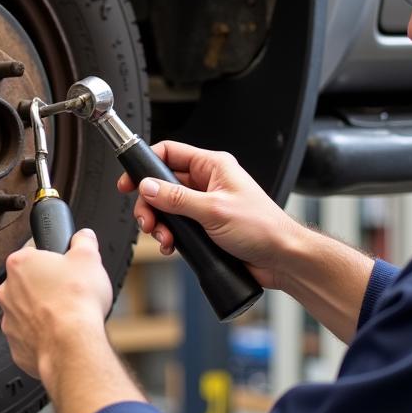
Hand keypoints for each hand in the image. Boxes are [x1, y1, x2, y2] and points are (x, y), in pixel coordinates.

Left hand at [0, 228, 112, 382]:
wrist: (73, 346)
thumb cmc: (77, 302)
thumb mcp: (89, 258)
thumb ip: (84, 241)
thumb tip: (84, 236)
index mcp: (20, 264)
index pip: (33, 252)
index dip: (52, 259)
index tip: (64, 267)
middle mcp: (7, 291)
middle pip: (28, 283)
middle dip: (46, 287)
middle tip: (69, 292)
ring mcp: (9, 320)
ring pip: (26, 311)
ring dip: (42, 312)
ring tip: (67, 316)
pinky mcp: (16, 346)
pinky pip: (29, 337)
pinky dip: (42, 337)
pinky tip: (60, 335)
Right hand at [117, 140, 293, 289]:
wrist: (282, 259)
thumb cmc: (263, 228)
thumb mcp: (214, 210)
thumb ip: (177, 198)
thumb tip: (148, 186)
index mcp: (213, 166)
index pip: (170, 153)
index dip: (145, 165)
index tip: (129, 181)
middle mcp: (207, 182)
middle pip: (162, 184)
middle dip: (150, 204)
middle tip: (147, 220)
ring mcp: (205, 204)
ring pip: (167, 208)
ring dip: (159, 224)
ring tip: (163, 238)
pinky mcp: (204, 226)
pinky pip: (176, 226)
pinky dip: (169, 236)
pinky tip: (172, 247)